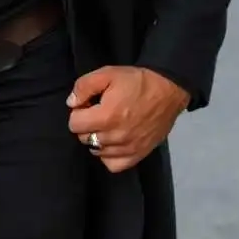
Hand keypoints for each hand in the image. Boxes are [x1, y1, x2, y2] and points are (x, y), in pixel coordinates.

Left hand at [66, 66, 189, 173]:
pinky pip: (113, 165)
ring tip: (107, 124)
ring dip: (97, 138)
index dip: (78, 112)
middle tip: (97, 112)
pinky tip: (113, 141)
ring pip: (97, 151)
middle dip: (86, 124)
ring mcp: (128, 148)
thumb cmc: (135, 81)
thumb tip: (71, 104)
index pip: (74, 125)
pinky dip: (109, 155)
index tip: (87, 105)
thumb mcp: (107, 73)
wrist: (167, 90)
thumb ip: (84, 86)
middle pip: (84, 138)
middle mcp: (116, 137)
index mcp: (106, 116)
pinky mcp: (139, 155)